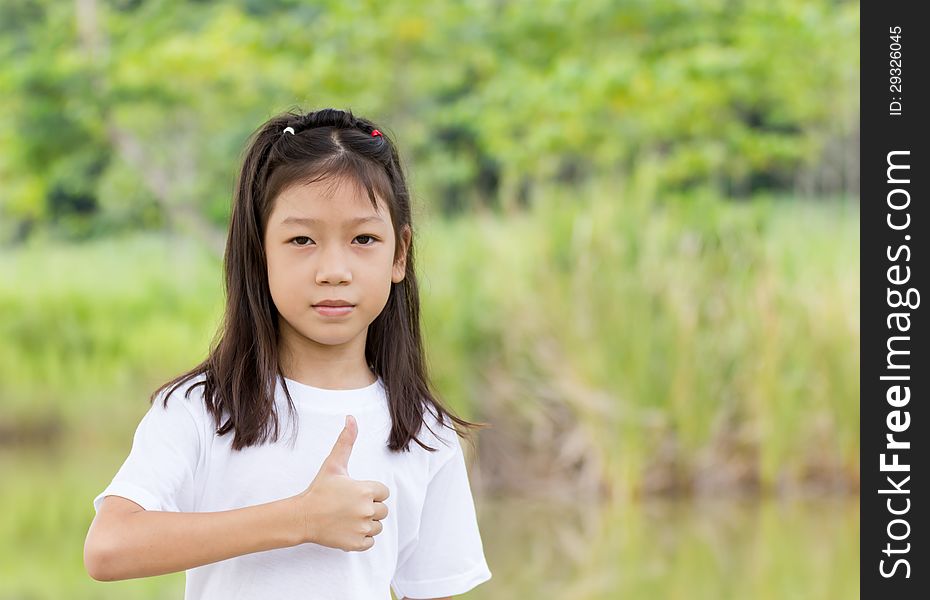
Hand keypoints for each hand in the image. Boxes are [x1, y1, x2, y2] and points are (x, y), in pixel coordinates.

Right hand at [291, 415, 389, 550]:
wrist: (302, 517)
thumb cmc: (319, 489)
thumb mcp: (333, 464)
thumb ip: (346, 441)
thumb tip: (351, 418)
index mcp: (366, 490)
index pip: (384, 492)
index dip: (371, 492)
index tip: (355, 492)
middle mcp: (367, 510)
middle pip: (382, 510)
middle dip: (370, 507)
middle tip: (350, 506)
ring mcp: (362, 528)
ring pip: (377, 526)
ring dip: (367, 523)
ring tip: (348, 517)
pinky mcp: (356, 544)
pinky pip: (370, 541)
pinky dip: (362, 537)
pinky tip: (348, 529)